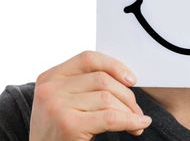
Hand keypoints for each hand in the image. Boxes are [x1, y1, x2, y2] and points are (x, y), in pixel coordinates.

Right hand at [29, 51, 151, 139]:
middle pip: (102, 79)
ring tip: (137, 122)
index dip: (115, 66)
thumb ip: (87, 86)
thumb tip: (128, 80)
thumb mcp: (66, 102)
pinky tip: (138, 125)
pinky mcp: (69, 124)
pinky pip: (110, 117)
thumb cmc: (59, 131)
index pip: (89, 58)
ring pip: (108, 98)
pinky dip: (130, 121)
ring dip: (129, 111)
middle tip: (137, 111)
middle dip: (127, 96)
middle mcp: (50, 88)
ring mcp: (57, 105)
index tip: (132, 80)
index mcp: (50, 77)